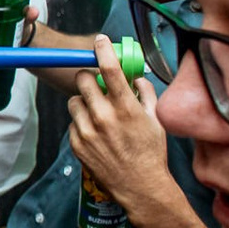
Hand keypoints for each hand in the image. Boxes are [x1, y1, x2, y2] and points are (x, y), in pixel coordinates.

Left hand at [67, 36, 170, 215]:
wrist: (140, 187)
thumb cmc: (150, 153)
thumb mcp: (155, 119)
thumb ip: (145, 93)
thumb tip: (135, 77)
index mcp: (125, 107)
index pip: (110, 68)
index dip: (103, 49)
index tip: (99, 40)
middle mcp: (104, 117)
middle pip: (83, 79)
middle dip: (89, 78)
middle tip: (96, 84)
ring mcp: (87, 131)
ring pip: (74, 100)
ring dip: (84, 101)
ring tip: (97, 113)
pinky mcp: (77, 143)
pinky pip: (72, 122)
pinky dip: (82, 122)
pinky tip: (96, 132)